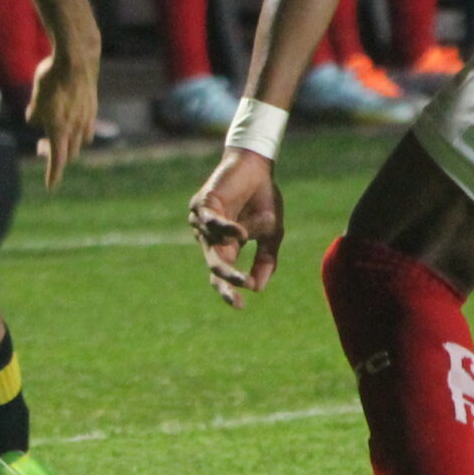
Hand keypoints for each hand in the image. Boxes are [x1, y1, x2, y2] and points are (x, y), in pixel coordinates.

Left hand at [25, 42, 99, 193]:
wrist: (77, 59)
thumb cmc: (51, 78)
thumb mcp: (35, 98)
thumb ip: (34, 115)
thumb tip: (35, 121)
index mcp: (59, 129)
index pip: (57, 159)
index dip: (53, 175)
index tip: (51, 188)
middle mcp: (76, 128)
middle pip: (68, 153)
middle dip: (56, 155)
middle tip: (41, 147)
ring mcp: (87, 118)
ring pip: (79, 141)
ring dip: (68, 143)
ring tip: (56, 134)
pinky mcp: (93, 108)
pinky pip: (87, 128)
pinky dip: (79, 132)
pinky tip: (72, 123)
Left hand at [187, 149, 284, 308]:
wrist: (258, 168)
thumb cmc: (263, 200)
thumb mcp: (271, 234)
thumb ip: (266, 260)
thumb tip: (257, 288)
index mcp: (226, 246)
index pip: (221, 274)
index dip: (228, 291)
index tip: (239, 306)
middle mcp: (210, 237)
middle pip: (215, 265)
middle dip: (227, 277)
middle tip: (242, 285)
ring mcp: (203, 222)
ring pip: (212, 244)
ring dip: (229, 242)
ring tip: (245, 235)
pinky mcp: (202, 204)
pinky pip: (210, 222)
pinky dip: (224, 228)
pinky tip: (239, 231)